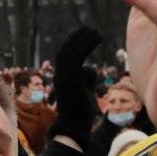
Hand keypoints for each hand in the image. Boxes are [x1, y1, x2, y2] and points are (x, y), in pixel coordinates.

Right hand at [47, 26, 102, 149]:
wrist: (76, 127)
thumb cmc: (82, 111)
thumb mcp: (85, 90)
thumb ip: (86, 78)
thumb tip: (90, 67)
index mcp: (62, 77)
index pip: (65, 55)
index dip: (74, 42)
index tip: (85, 33)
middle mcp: (59, 75)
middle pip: (66, 50)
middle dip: (77, 37)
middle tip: (90, 28)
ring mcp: (62, 78)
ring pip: (70, 52)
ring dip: (83, 39)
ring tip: (96, 32)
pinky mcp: (69, 81)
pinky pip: (77, 58)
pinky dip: (86, 46)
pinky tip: (97, 39)